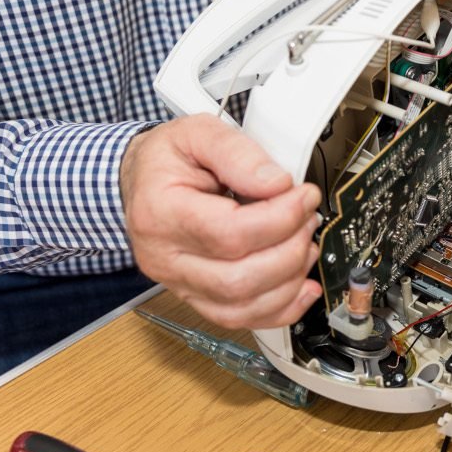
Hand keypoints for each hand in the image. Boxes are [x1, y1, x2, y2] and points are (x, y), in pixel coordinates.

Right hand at [120, 114, 321, 329]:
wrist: (143, 181)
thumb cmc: (167, 159)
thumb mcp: (198, 133)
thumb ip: (238, 153)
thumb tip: (277, 183)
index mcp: (160, 212)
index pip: (227, 233)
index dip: (279, 219)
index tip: (304, 197)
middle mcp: (164, 257)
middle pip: (237, 278)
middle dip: (289, 251)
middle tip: (308, 219)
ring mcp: (178, 283)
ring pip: (241, 306)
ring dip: (289, 281)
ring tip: (306, 245)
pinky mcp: (194, 297)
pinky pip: (238, 318)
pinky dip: (279, 308)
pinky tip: (303, 287)